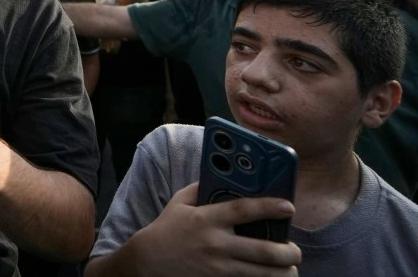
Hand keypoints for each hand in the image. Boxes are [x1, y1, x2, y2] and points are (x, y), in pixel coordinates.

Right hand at [123, 183, 299, 276]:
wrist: (148, 261)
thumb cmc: (167, 228)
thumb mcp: (180, 203)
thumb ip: (202, 188)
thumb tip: (229, 177)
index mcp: (206, 219)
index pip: (244, 210)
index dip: (269, 206)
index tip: (289, 206)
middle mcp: (215, 244)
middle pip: (264, 250)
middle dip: (289, 252)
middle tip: (295, 250)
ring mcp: (218, 268)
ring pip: (264, 274)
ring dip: (284, 272)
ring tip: (290, 267)